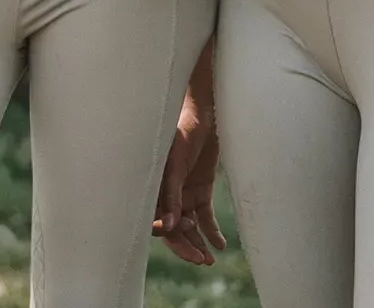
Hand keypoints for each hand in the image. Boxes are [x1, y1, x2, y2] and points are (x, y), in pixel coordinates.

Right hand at [153, 99, 224, 266]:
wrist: (203, 114)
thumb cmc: (182, 132)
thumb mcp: (175, 163)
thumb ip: (171, 193)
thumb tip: (169, 226)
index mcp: (154, 186)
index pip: (155, 218)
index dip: (165, 232)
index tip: (176, 236)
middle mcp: (167, 194)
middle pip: (174, 227)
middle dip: (185, 245)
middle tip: (200, 260)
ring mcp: (184, 193)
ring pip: (190, 226)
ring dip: (198, 242)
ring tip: (209, 259)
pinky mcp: (201, 190)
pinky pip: (205, 217)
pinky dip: (211, 231)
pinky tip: (220, 244)